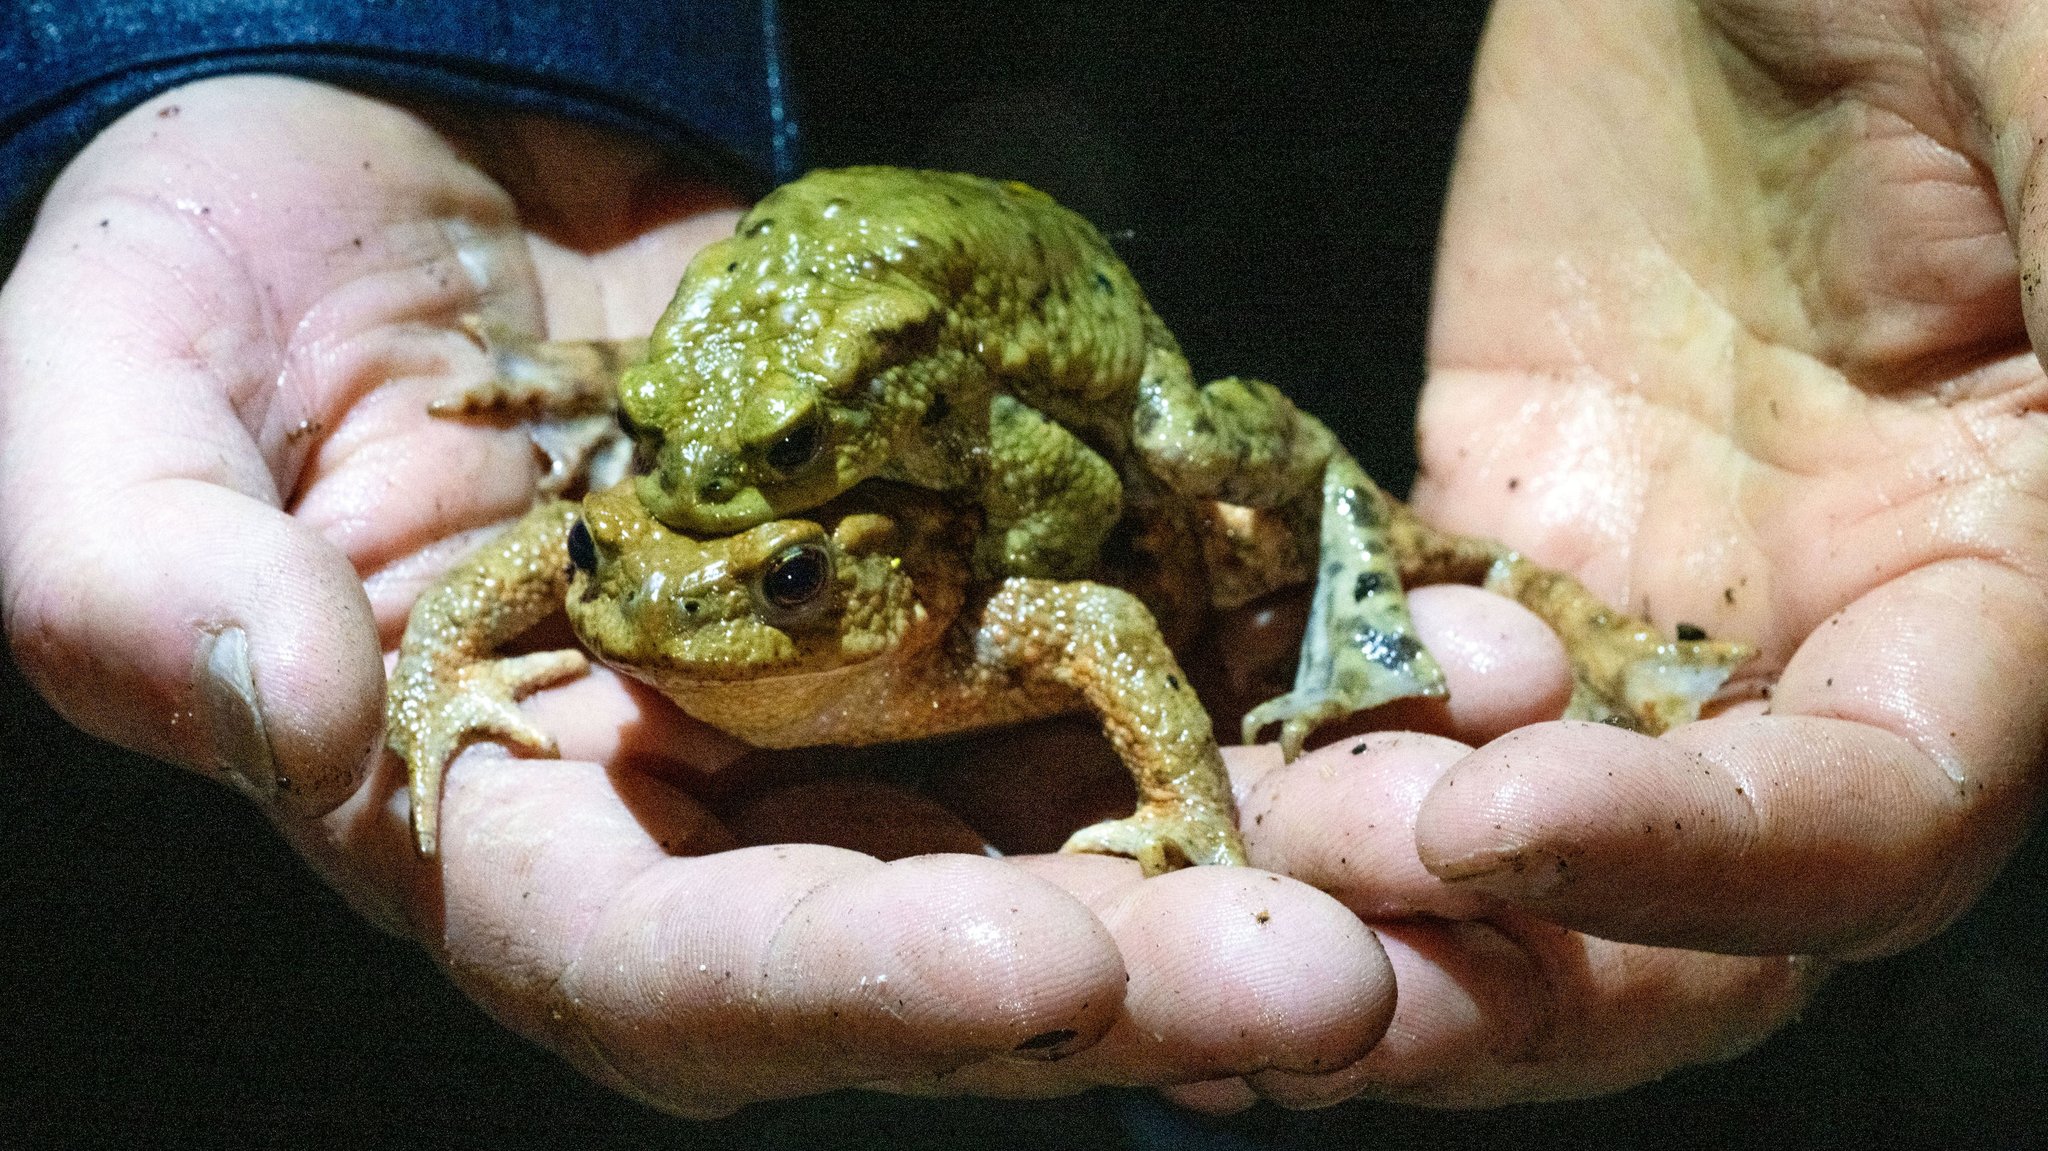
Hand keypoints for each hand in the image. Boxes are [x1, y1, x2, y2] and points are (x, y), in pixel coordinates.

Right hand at [0, 76, 1396, 1116]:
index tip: (1042, 972)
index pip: (678, 966)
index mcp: (511, 825)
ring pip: (1091, 802)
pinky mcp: (975, 559)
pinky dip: (1295, 651)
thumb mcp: (102, 406)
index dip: (854, 984)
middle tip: (1353, 985)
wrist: (398, 153)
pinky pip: (1150, 623)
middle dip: (1140, 969)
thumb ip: (135, 577)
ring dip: (1281, 841)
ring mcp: (869, 685)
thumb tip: (265, 700)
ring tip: (1473, 831)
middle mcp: (724, 799)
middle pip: (940, 926)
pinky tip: (1454, 655)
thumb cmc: (211, 279)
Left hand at [1311, 0, 2047, 1102]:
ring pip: (1509, 819)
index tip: (1490, 820)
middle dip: (1504, 964)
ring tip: (1201, 882)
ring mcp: (1634, 578)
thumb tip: (2043, 569)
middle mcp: (1816, 621)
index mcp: (1998, 567)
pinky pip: (1378, 668)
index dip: (1704, 866)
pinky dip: (1289, 739)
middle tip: (1307, 959)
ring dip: (1362, 883)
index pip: (1873, 816)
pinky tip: (1167, 776)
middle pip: (1680, 908)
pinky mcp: (1482, 507)